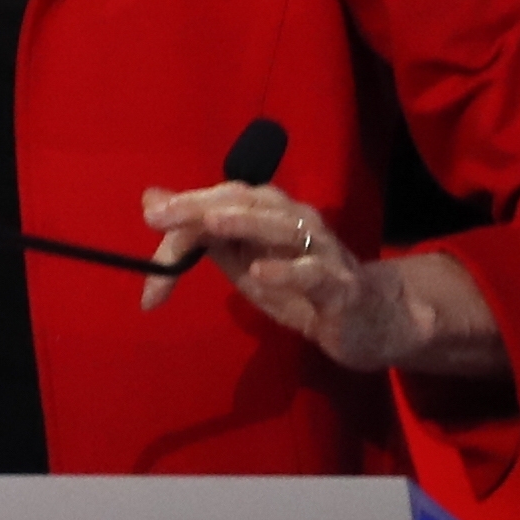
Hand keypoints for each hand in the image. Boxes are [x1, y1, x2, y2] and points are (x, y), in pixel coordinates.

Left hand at [140, 180, 502, 377]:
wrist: (371, 319)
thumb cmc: (299, 287)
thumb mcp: (241, 262)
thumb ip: (199, 234)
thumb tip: (151, 199)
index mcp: (268, 211)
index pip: (219, 200)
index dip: (182, 214)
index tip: (148, 225)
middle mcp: (295, 219)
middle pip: (246, 202)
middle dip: (200, 206)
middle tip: (159, 215)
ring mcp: (321, 250)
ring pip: (283, 227)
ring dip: (246, 223)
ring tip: (211, 224)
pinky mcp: (341, 286)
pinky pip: (315, 274)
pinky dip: (287, 272)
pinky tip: (260, 274)